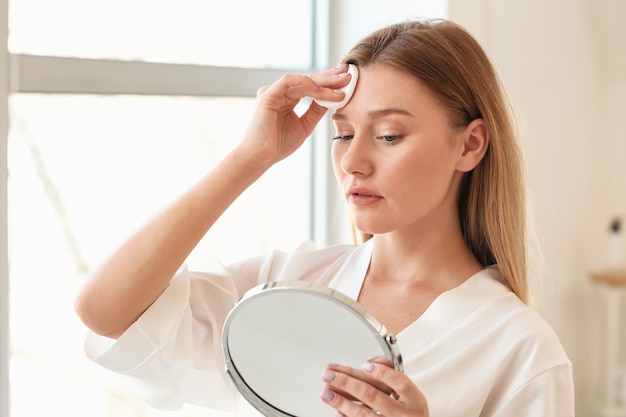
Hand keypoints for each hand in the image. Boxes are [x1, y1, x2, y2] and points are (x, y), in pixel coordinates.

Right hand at [236, 64, 352, 168]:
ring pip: (302, 79)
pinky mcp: (268, 94)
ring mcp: (273, 92)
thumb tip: (334, 98)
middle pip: (308, 80)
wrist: (260, 157)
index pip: (311, 86)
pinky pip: (289, 82)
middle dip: (329, 77)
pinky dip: (307, 84)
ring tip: (339, 85)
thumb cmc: (278, 145)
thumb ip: (316, 111)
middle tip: (347, 75)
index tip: (346, 81)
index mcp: (287, 99)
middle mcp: (280, 93)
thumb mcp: (305, 126)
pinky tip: (320, 90)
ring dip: (322, 82)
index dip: (329, 83)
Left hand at [321, 357, 428, 416]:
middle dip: (348, 383)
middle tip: (329, 374)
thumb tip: (370, 361)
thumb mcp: (409, 392)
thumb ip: (392, 373)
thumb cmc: (408, 410)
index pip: (399, 382)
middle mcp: (403, 415)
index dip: (382, 372)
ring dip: (341, 401)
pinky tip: (337, 410)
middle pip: (373, 396)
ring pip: (363, 414)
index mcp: (413, 400)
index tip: (365, 365)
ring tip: (325, 392)